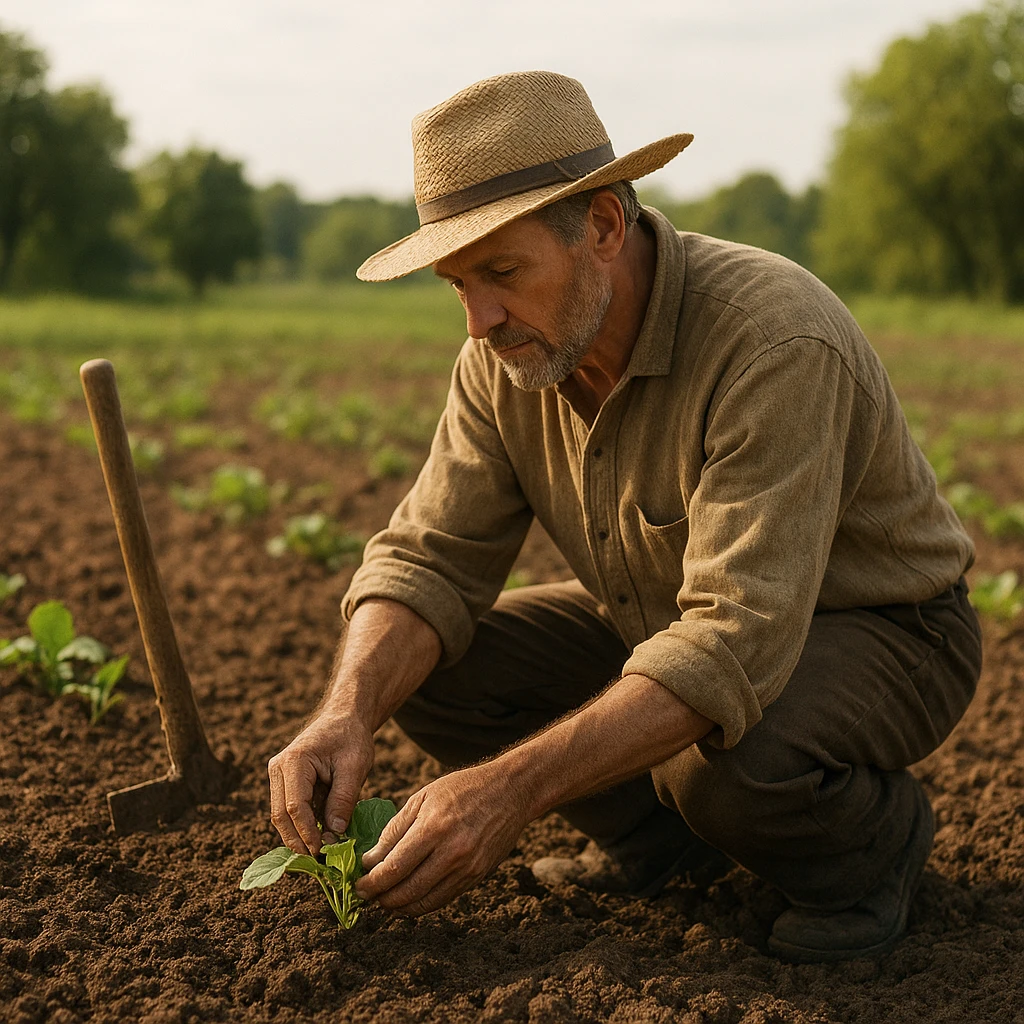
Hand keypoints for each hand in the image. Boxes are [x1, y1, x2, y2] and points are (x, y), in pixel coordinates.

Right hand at [268, 712, 374, 855]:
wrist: (344, 718)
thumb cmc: (351, 738)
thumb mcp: (355, 766)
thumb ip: (343, 799)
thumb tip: (334, 835)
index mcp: (294, 761)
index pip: (295, 806)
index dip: (307, 832)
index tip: (322, 852)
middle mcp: (278, 768)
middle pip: (281, 815)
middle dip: (298, 840)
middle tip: (318, 861)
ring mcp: (278, 775)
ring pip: (281, 815)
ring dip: (299, 835)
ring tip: (320, 854)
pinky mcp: (284, 782)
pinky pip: (289, 809)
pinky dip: (302, 825)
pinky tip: (318, 839)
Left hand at [355, 764, 529, 916]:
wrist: (510, 791)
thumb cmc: (463, 788)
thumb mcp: (423, 797)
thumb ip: (395, 829)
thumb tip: (371, 860)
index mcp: (434, 828)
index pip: (393, 868)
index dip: (371, 883)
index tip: (358, 885)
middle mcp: (451, 853)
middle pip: (406, 891)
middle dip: (381, 899)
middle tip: (366, 896)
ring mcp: (467, 868)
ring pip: (424, 902)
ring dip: (399, 907)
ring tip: (384, 900)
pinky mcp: (478, 877)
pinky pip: (443, 899)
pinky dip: (422, 904)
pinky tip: (409, 898)